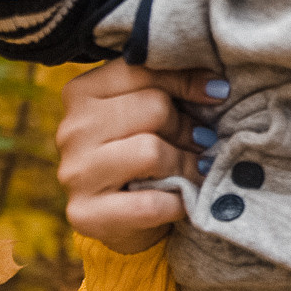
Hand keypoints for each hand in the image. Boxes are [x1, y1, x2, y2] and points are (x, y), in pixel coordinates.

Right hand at [57, 59, 226, 252]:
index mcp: (82, 92)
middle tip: (202, 142)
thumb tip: (216, 86)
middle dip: (188, 127)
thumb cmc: (140, 154)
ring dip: (186, 164)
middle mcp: (72, 129)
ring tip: (197, 169)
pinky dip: (177, 202)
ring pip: (152, 152)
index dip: (187, 81)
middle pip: (154, 108)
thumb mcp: (151, 113)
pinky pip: (150, 203)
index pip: (143, 70)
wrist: (123, 220)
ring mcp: (75, 172)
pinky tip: (183, 198)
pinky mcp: (85, 213)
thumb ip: (171, 89)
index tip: (217, 92)